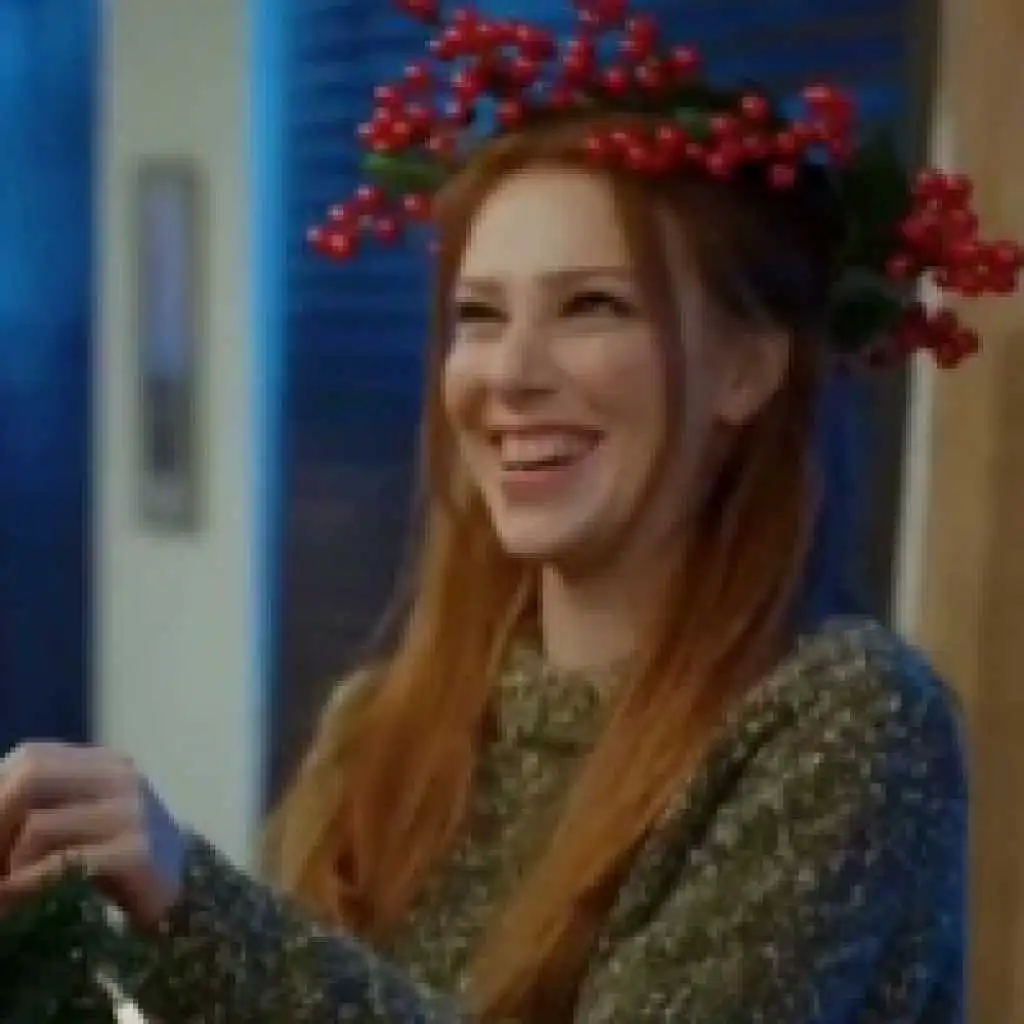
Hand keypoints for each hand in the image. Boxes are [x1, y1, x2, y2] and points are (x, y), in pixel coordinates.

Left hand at [0, 742, 184, 929]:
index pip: (31, 759)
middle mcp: (121, 775)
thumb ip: (41, 810)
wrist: (183, 901)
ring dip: (7, 866)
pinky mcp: (137, 851)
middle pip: (31, 777)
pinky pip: (60, 864)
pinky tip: (19, 902)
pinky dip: (27, 886)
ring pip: (38, 825)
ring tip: (4, 890)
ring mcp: (132, 811)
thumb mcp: (78, 825)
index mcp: (104, 763)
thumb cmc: (117, 865)